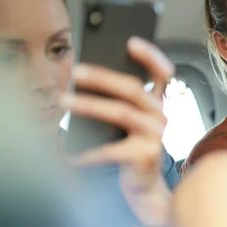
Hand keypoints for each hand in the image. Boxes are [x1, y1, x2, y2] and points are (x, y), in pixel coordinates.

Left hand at [61, 37, 173, 226]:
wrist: (141, 184)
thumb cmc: (127, 147)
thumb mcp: (124, 122)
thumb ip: (115, 102)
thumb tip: (81, 80)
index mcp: (156, 103)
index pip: (162, 73)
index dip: (150, 56)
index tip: (131, 41)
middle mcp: (161, 115)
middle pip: (134, 89)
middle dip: (103, 78)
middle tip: (75, 72)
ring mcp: (156, 135)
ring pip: (122, 113)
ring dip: (89, 106)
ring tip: (63, 101)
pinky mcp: (146, 156)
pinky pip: (113, 149)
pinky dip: (90, 151)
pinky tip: (71, 152)